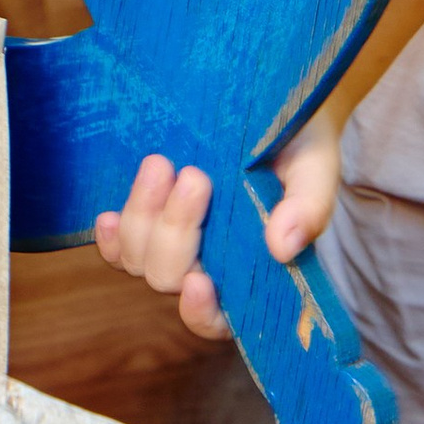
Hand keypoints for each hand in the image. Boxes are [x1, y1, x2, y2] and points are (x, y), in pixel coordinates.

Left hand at [94, 112, 342, 340]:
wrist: (272, 102)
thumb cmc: (299, 146)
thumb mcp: (314, 170)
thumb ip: (308, 207)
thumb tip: (283, 247)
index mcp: (252, 273)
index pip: (219, 321)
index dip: (201, 313)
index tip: (200, 282)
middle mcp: (208, 268)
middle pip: (170, 278)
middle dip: (175, 233)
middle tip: (195, 177)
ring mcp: (172, 245)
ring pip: (138, 260)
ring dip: (143, 217)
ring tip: (160, 164)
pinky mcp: (147, 219)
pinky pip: (116, 247)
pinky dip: (110, 237)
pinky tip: (109, 214)